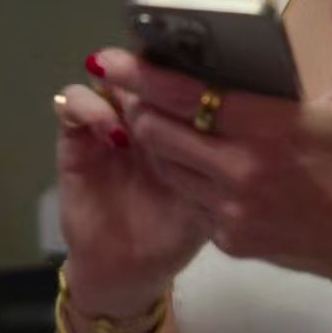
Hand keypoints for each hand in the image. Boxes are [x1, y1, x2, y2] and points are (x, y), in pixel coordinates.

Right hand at [52, 66, 209, 316]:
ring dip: (122, 82)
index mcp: (179, 121)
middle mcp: (143, 113)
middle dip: (154, 66)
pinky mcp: (76, 138)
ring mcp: (108, 121)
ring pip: (108, 74)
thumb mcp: (213, 196)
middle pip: (145, 65)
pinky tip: (112, 132)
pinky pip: (72, 102)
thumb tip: (259, 131)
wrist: (130, 270)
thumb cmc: (175, 232)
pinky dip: (89, 107)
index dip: (188, 64)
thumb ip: (225, 162)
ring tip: (139, 110)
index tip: (203, 62)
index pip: (180, 73)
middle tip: (166, 74)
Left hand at [105, 0, 331, 305]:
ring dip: (153, 139)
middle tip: (129, 85)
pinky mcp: (230, 239)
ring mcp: (234, 209)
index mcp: (272, 127)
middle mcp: (245, 171)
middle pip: (159, 132)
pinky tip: (184, 154)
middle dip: (137, 105)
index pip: (187, 96)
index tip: (111, 58)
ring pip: (166, 166)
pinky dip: (181, 175)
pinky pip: (188, 199)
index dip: (142, 76)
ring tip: (150, 113)